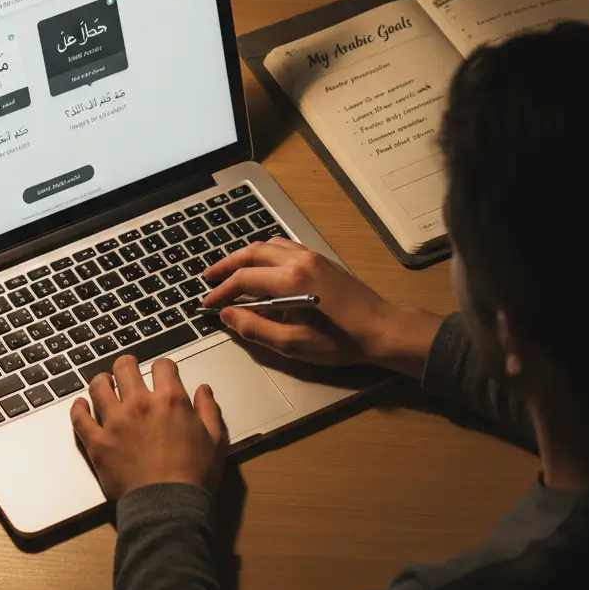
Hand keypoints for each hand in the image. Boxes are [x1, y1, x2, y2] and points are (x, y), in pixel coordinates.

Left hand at [70, 355, 228, 500]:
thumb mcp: (215, 440)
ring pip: (98, 386)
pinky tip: (82, 405)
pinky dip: (79, 408)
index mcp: (170, 400)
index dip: (163, 366)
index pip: (162, 365)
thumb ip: (209, 410)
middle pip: (125, 367)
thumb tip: (204, 389)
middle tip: (127, 370)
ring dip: (102, 381)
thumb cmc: (194, 476)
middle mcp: (140, 404)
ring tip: (105, 384)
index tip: (162, 373)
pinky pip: (80, 418)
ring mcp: (115, 422)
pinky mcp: (97, 443)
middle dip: (127, 365)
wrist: (168, 507)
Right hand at [202, 238, 441, 375]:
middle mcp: (298, 260)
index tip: (207, 304)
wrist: (381, 329)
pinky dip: (264, 252)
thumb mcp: (293, 344)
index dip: (220, 292)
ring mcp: (310, 255)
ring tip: (230, 271)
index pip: (243, 279)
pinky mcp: (319, 258)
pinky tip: (260, 266)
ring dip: (244, 256)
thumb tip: (227, 315)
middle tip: (209, 278)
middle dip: (226, 265)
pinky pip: (283, 246)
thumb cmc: (340, 341)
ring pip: (267, 245)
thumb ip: (256, 329)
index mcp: (290, 281)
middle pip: (251, 253)